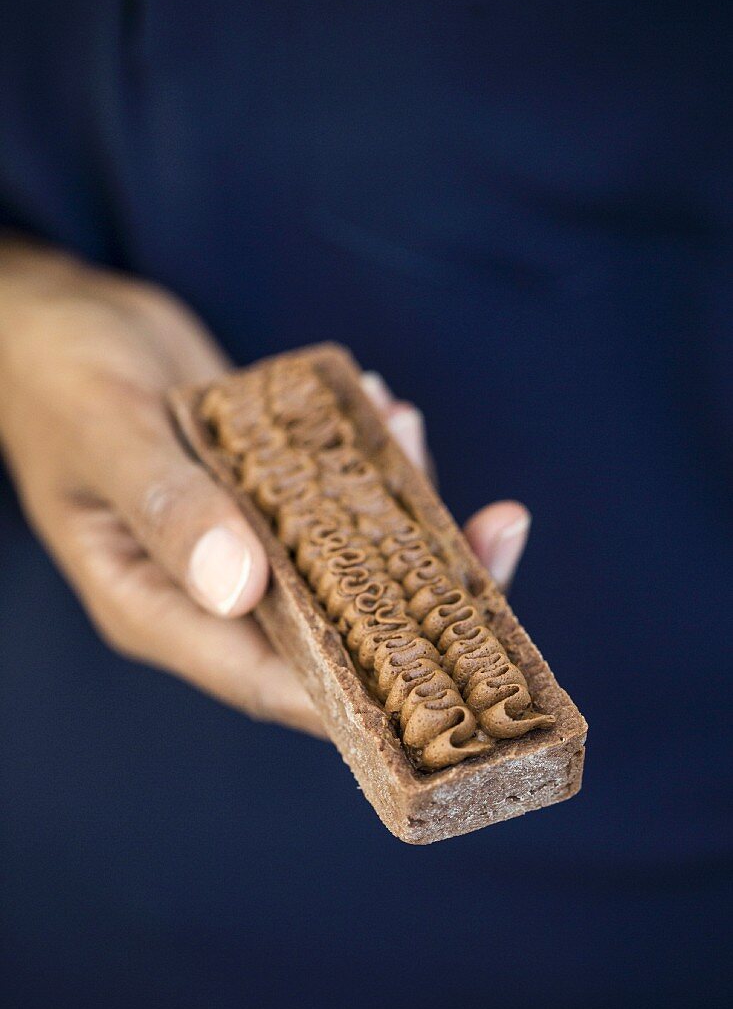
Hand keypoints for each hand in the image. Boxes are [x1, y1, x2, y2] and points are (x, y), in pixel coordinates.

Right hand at [0, 240, 529, 740]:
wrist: (59, 319)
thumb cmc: (59, 375)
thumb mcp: (105, 434)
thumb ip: (169, 509)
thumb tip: (238, 586)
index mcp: (157, 607)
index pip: (269, 678)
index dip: (358, 689)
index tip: (446, 674)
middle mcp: (210, 590)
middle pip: (330, 625)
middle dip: (419, 592)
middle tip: (495, 531)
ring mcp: (243, 541)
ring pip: (344, 556)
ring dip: (398, 505)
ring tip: (413, 429)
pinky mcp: (264, 493)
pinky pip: (333, 495)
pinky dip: (368, 460)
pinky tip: (387, 406)